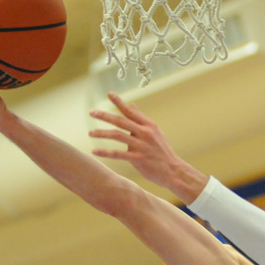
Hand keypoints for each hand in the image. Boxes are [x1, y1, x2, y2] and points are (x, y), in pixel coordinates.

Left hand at [89, 93, 204, 199]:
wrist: (173, 171)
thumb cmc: (162, 152)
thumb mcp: (154, 132)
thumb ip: (141, 119)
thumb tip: (132, 105)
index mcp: (149, 125)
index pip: (131, 111)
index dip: (119, 102)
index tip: (109, 93)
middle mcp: (145, 133)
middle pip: (121, 121)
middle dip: (104, 115)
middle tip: (91, 112)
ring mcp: (142, 146)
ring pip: (117, 135)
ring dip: (102, 133)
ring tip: (90, 133)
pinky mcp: (138, 159)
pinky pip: (118, 154)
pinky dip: (105, 152)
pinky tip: (94, 151)